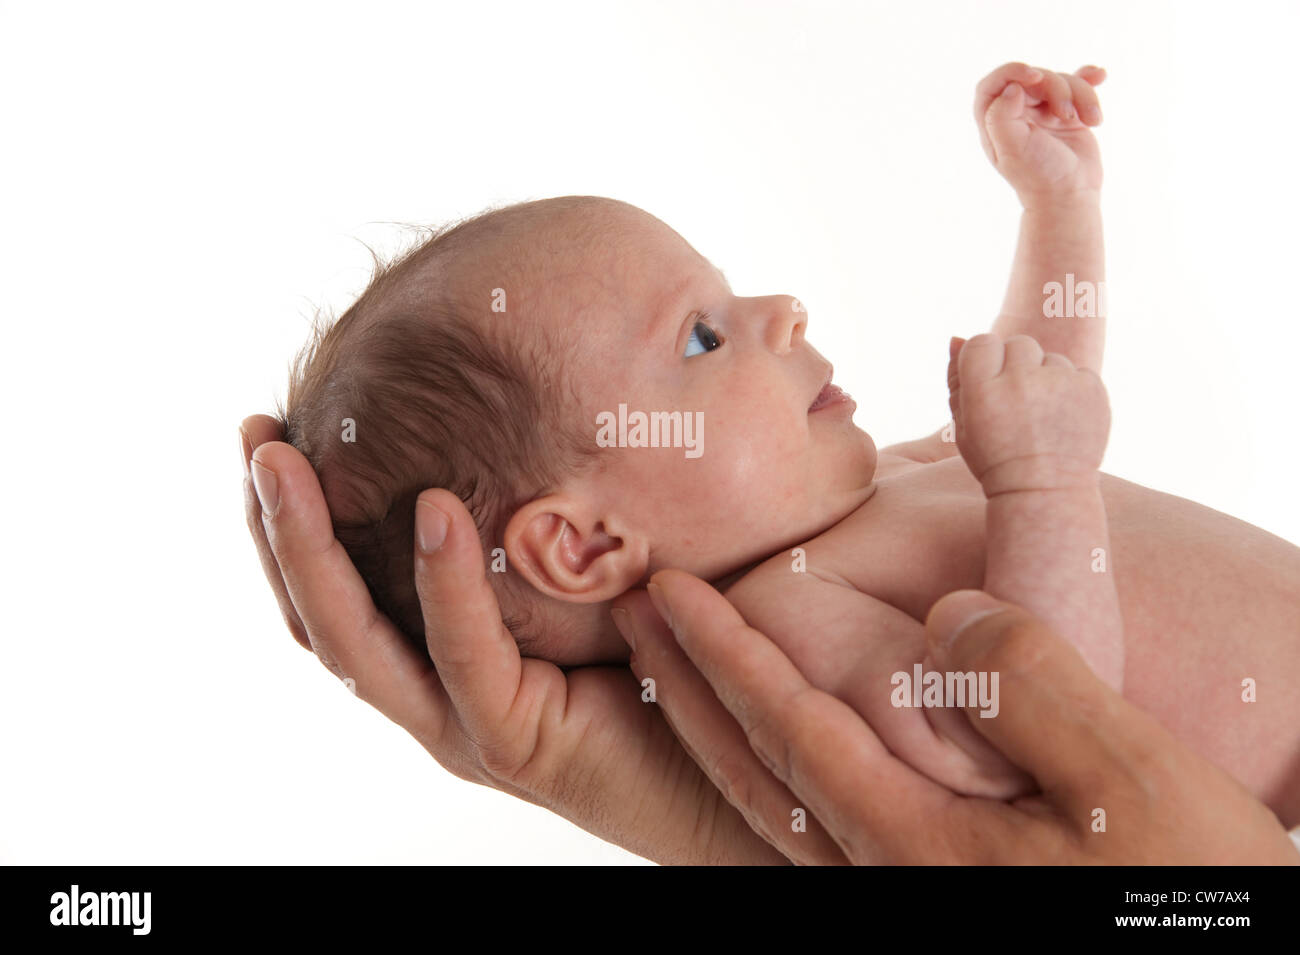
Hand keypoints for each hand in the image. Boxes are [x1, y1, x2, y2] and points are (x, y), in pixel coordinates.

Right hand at [240, 414, 787, 864]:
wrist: (746, 755)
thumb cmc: (682, 648)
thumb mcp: (606, 555)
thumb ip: (567, 495)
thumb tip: (575, 383)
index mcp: (446, 650)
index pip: (343, 586)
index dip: (298, 516)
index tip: (275, 431)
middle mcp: (438, 688)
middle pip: (321, 612)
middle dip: (277, 524)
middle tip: (253, 437)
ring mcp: (466, 720)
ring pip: (358, 641)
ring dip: (312, 550)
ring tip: (283, 463)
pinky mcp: (514, 741)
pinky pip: (464, 656)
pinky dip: (442, 583)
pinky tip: (433, 509)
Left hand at [613, 573, 1299, 863]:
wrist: (1212, 951)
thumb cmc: (1193, 887)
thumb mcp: (1131, 778)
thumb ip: (1031, 688)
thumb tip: (949, 619)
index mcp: (912, 840)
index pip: (783, 728)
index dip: (719, 653)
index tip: (667, 590)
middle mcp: (882, 869)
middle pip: (750, 766)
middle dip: (684, 684)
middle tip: (632, 614)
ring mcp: (902, 882)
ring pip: (769, 797)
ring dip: (712, 720)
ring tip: (674, 656)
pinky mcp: (933, 882)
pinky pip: (815, 815)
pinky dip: (771, 759)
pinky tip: (778, 728)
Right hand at [948, 333, 1109, 496]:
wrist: (1044, 492)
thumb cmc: (996, 459)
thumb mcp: (964, 425)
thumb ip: (957, 380)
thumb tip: (956, 336)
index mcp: (983, 390)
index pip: (982, 343)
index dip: (985, 363)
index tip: (991, 388)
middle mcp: (1021, 381)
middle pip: (1019, 344)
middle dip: (1017, 366)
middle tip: (1019, 404)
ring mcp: (1060, 384)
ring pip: (1051, 358)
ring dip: (1047, 378)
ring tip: (1042, 416)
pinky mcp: (1091, 389)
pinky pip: (1078, 372)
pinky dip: (1073, 390)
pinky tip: (1063, 419)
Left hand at [974, 62, 1105, 205]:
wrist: (1069, 195)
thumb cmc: (1038, 175)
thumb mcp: (1013, 148)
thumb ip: (1002, 116)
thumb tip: (1012, 87)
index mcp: (995, 121)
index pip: (994, 83)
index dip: (1011, 71)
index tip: (1033, 77)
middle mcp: (1017, 112)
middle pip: (1036, 78)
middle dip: (1057, 89)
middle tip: (1066, 117)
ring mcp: (1043, 111)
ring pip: (1063, 81)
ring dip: (1082, 96)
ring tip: (1092, 121)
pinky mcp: (1068, 113)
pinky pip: (1079, 85)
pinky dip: (1090, 80)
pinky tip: (1100, 76)